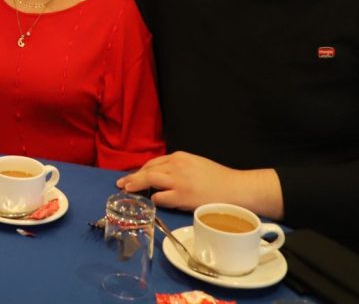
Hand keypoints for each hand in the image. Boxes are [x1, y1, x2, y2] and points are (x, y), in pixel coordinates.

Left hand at [117, 151, 283, 218]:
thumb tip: (163, 176)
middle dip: (133, 176)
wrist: (237, 189)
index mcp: (180, 157)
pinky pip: (160, 197)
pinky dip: (154, 198)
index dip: (141, 170)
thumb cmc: (219, 179)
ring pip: (149, 179)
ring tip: (126, 190)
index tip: (133, 176)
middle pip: (148, 169)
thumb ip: (179, 168)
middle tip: (121, 183)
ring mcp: (178, 181)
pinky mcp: (181, 196)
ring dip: (136, 185)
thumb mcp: (196, 165)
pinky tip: (151, 201)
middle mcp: (176, 165)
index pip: (154, 162)